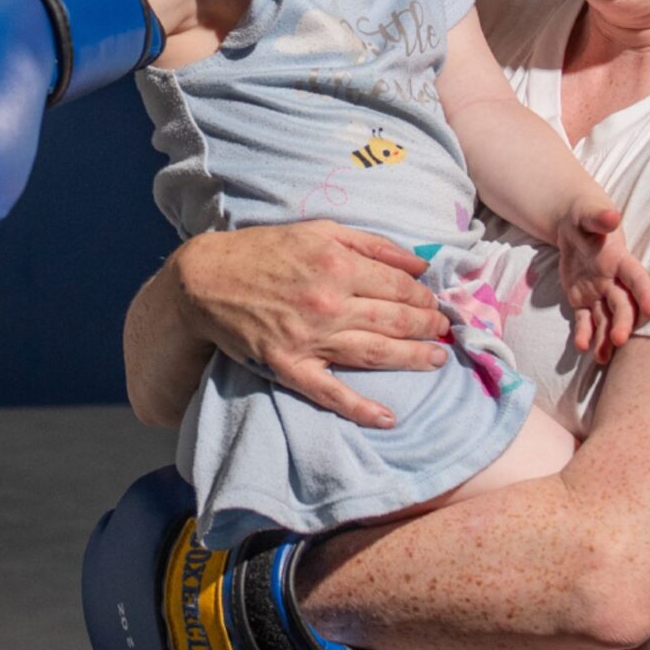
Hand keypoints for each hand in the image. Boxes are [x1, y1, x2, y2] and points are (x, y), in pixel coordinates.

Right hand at [173, 222, 452, 426]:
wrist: (205, 280)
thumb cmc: (264, 251)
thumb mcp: (320, 231)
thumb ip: (373, 244)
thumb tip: (420, 265)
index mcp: (338, 264)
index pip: (399, 287)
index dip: (424, 298)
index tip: (435, 304)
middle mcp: (329, 302)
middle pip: (395, 320)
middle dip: (427, 327)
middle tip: (444, 332)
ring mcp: (310, 337)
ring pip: (375, 353)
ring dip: (412, 359)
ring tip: (436, 361)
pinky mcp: (289, 365)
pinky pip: (330, 392)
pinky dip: (360, 408)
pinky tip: (387, 418)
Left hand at [557, 205, 649, 364]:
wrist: (573, 227)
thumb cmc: (584, 216)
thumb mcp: (587, 214)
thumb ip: (599, 218)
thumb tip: (612, 216)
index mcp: (619, 260)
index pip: (635, 278)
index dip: (644, 292)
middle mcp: (613, 280)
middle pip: (622, 305)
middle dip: (623, 322)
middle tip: (620, 340)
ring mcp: (599, 293)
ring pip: (606, 319)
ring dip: (606, 337)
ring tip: (601, 357)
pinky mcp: (583, 300)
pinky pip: (585, 320)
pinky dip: (584, 334)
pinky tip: (582, 347)